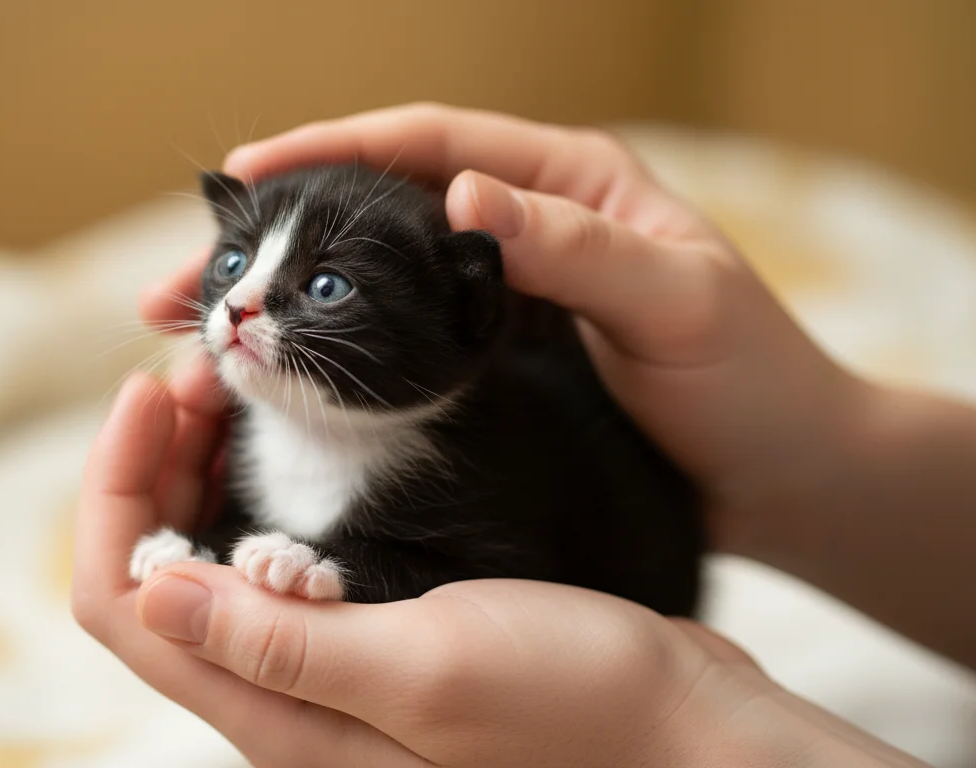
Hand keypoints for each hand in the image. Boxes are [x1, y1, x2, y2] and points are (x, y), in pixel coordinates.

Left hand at [73, 373, 926, 767]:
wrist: (679, 727)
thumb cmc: (575, 711)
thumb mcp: (425, 668)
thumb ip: (282, 644)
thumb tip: (155, 586)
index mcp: (274, 715)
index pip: (124, 601)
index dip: (113, 490)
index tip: (149, 392)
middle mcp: (282, 693)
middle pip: (155, 568)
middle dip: (156, 461)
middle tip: (204, 368)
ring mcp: (324, 661)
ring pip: (213, 552)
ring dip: (207, 464)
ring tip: (242, 383)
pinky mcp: (370, 626)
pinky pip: (276, 552)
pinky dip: (264, 487)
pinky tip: (296, 437)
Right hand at [145, 103, 865, 557]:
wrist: (789, 476)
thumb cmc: (753, 381)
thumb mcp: (675, 304)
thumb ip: (576, 249)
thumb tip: (463, 197)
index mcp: (567, 181)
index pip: (428, 144)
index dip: (330, 151)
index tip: (243, 174)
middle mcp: (525, 225)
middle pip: (377, 209)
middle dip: (277, 238)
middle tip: (185, 285)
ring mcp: (505, 294)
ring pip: (373, 279)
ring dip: (288, 302)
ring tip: (202, 338)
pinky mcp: (497, 358)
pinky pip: (398, 339)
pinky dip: (333, 353)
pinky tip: (278, 383)